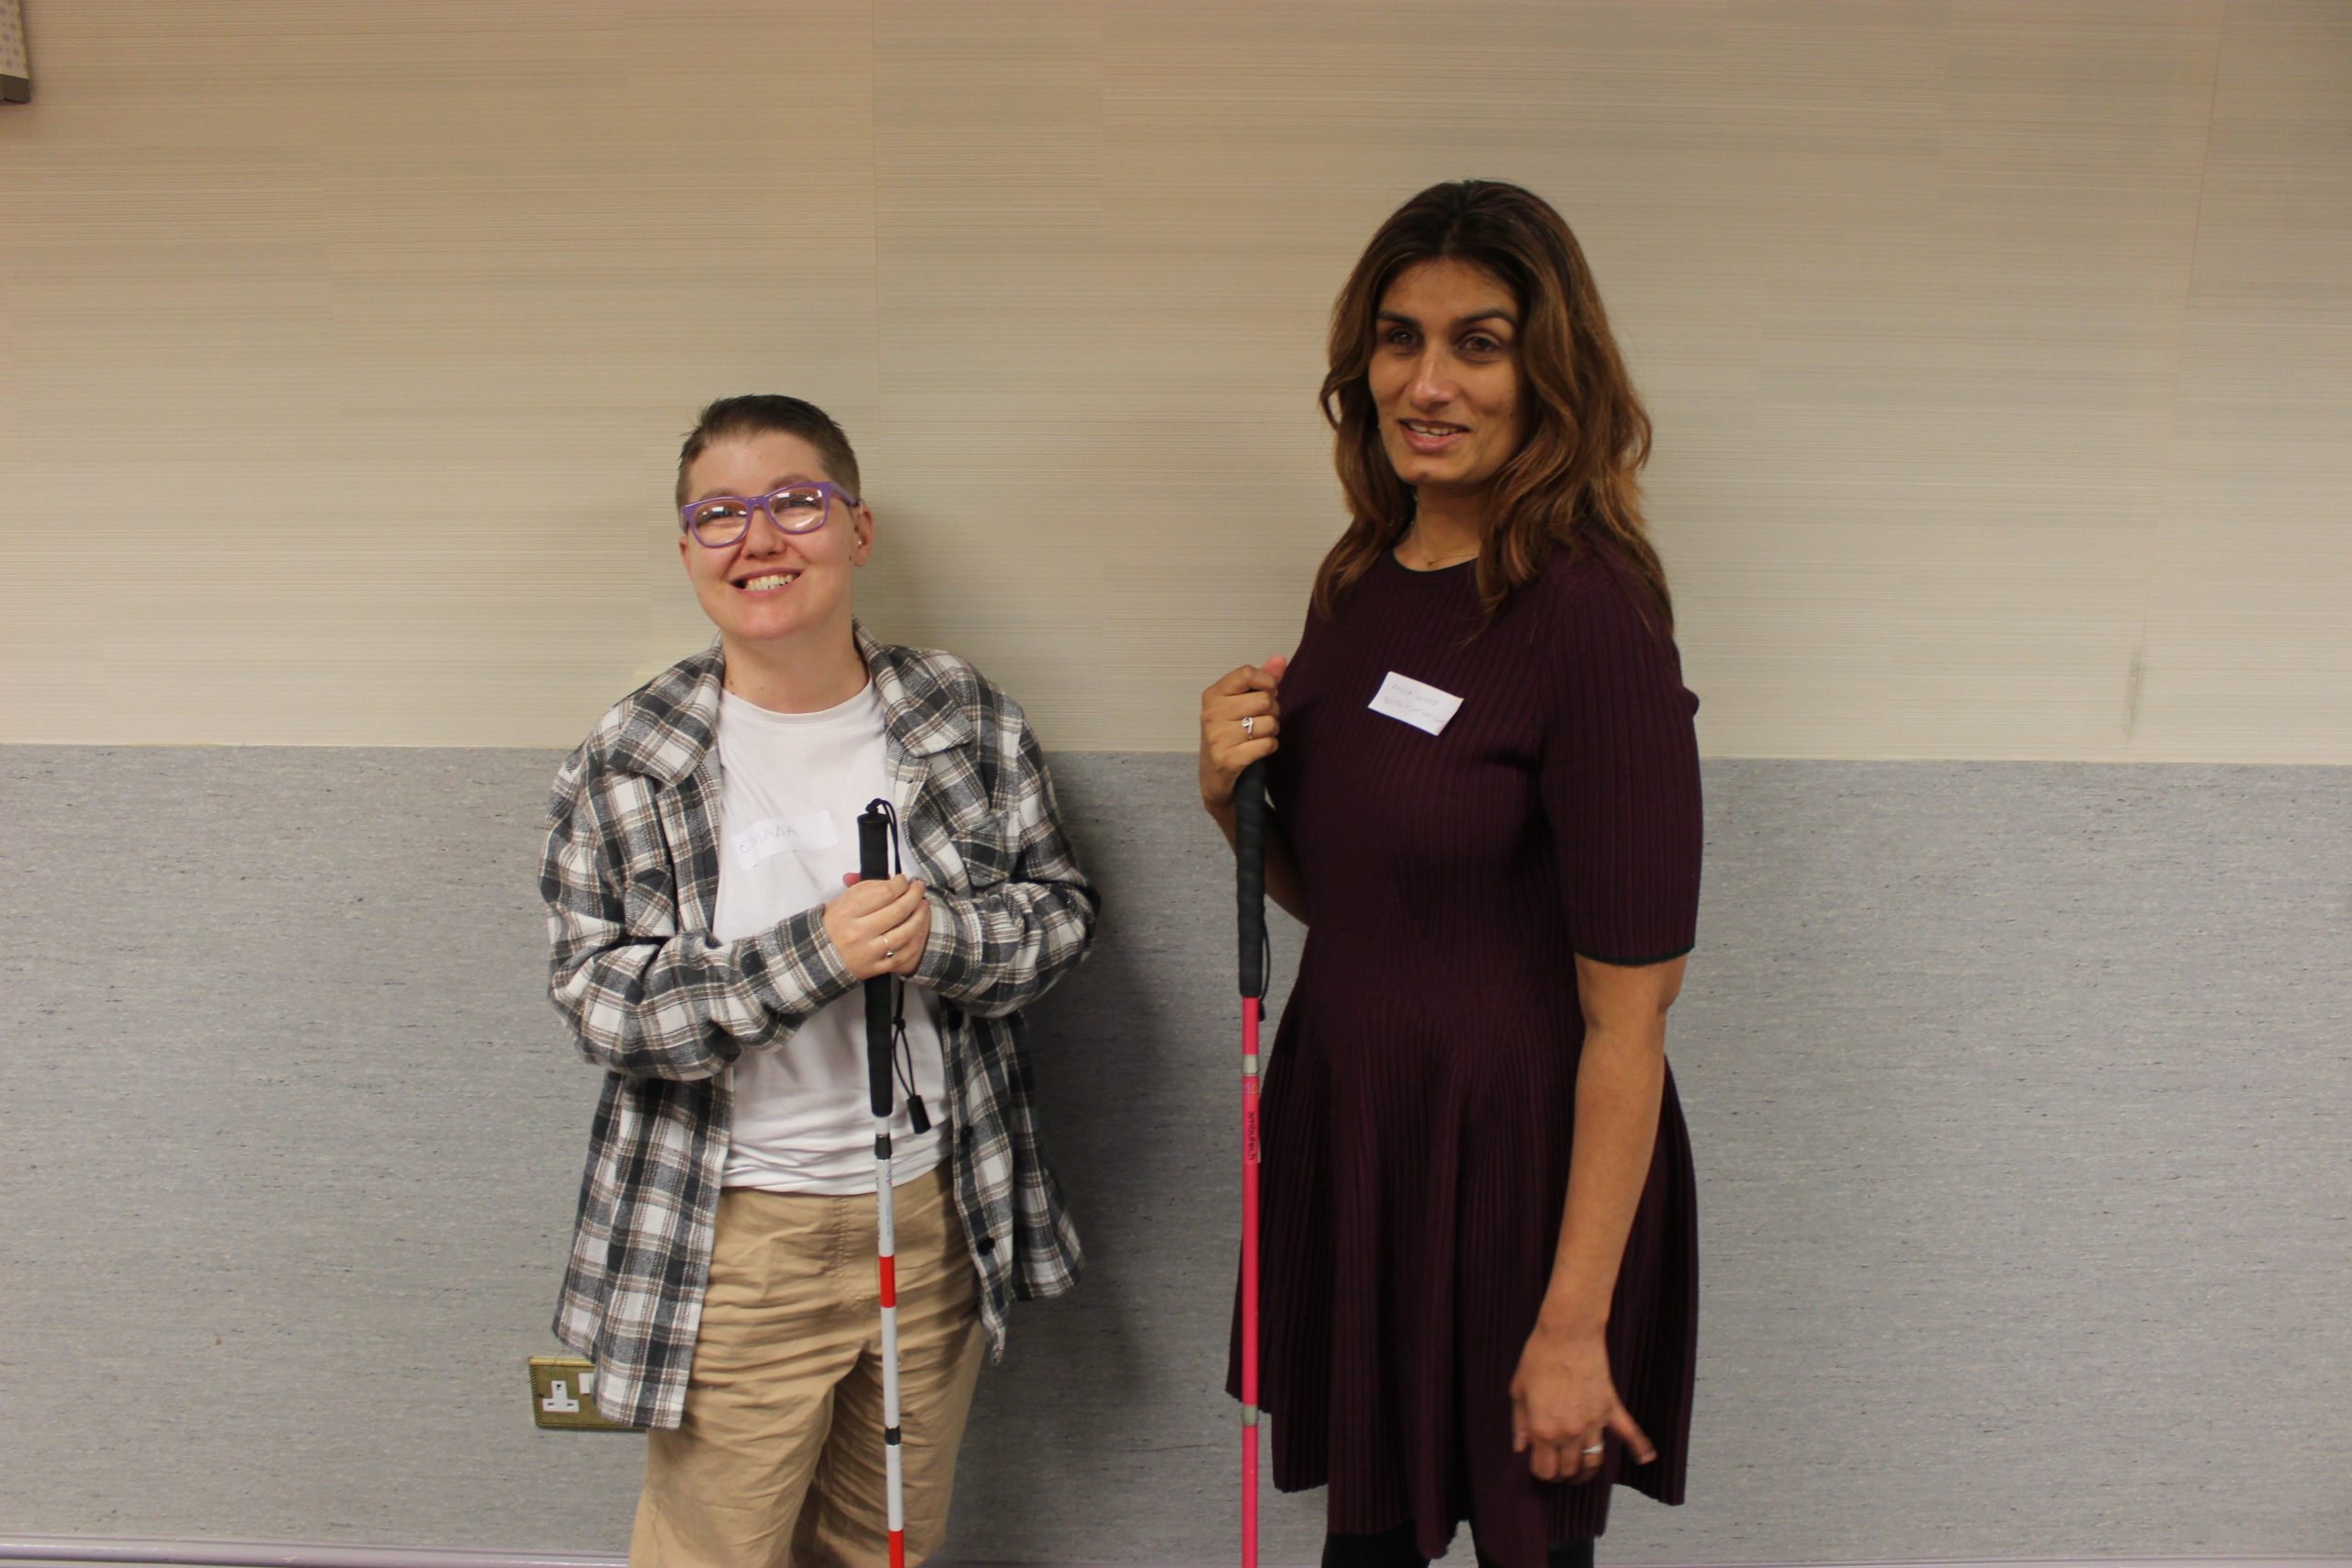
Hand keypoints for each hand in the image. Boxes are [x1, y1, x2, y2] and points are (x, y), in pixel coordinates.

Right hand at [823, 872, 929, 980]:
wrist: (816, 958)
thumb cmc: (831, 925)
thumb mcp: (840, 901)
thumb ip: (864, 888)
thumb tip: (892, 880)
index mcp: (846, 912)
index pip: (884, 893)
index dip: (900, 883)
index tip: (904, 879)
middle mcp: (857, 933)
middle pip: (897, 911)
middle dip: (914, 895)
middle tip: (919, 887)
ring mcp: (866, 953)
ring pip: (903, 934)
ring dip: (919, 918)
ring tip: (923, 906)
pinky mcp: (872, 970)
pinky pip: (900, 957)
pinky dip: (913, 943)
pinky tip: (917, 932)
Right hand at [1199, 655, 1287, 814]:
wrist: (1214, 777)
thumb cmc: (1229, 734)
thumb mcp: (1239, 704)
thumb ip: (1261, 681)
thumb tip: (1280, 659)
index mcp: (1213, 695)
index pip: (1246, 673)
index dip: (1267, 682)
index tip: (1268, 692)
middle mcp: (1212, 714)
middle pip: (1264, 700)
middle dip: (1272, 711)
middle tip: (1262, 720)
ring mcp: (1217, 737)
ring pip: (1269, 724)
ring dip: (1271, 731)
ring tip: (1259, 735)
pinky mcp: (1227, 759)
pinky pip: (1266, 745)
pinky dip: (1270, 746)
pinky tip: (1259, 749)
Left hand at [1509, 1321, 1655, 1484]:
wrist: (1568, 1334)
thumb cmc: (1538, 1358)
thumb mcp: (1518, 1391)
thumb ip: (1519, 1423)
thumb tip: (1521, 1447)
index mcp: (1544, 1430)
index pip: (1545, 1470)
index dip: (1540, 1472)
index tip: (1538, 1466)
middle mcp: (1570, 1433)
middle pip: (1569, 1469)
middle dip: (1561, 1474)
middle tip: (1556, 1469)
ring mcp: (1593, 1423)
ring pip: (1594, 1462)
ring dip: (1586, 1473)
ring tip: (1580, 1475)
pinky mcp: (1610, 1409)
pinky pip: (1629, 1433)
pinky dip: (1639, 1447)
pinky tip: (1647, 1459)